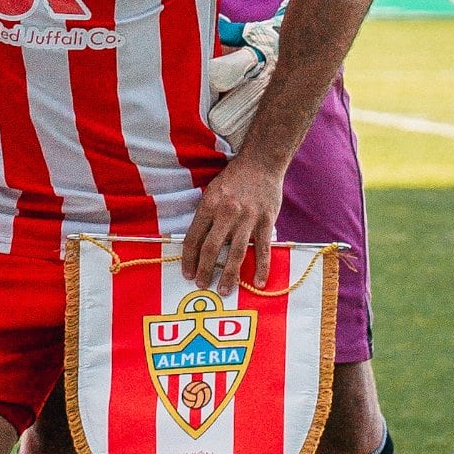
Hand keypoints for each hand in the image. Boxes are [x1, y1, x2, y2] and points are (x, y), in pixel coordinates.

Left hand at [181, 153, 284, 289]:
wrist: (261, 163)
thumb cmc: (234, 178)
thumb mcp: (211, 192)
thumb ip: (206, 216)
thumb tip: (197, 242)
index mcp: (209, 206)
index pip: (193, 238)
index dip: (189, 259)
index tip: (187, 273)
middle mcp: (226, 213)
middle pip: (211, 249)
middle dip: (205, 271)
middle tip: (202, 285)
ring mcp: (247, 218)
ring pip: (236, 253)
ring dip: (229, 275)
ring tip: (224, 290)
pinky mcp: (266, 221)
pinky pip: (263, 249)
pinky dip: (261, 268)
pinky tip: (258, 283)